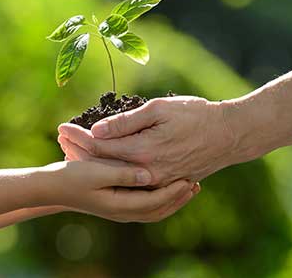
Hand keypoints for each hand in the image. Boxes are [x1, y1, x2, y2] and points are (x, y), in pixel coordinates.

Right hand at [43, 160, 197, 222]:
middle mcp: (122, 213)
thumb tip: (149, 175)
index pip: (156, 201)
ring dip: (171, 200)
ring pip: (154, 211)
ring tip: (186, 186)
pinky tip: (163, 186)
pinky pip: (145, 206)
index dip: (174, 191)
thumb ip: (124, 173)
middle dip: (178, 198)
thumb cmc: (71, 176)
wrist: (51, 188)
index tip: (189, 178)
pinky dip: (159, 199)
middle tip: (195, 183)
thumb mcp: (97, 171)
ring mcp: (119, 212)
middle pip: (159, 210)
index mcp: (120, 206)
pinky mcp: (116, 205)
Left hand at [58, 96, 239, 185]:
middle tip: (61, 139)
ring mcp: (157, 181)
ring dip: (93, 163)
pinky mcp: (165, 183)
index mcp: (144, 152)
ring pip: (116, 175)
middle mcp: (147, 173)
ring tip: (74, 151)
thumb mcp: (160, 109)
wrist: (230, 135)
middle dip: (79, 151)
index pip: (100, 148)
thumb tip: (97, 130)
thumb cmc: (196, 115)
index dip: (78, 138)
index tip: (61, 128)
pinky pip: (132, 180)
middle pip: (103, 165)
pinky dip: (114, 170)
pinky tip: (103, 162)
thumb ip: (127, 122)